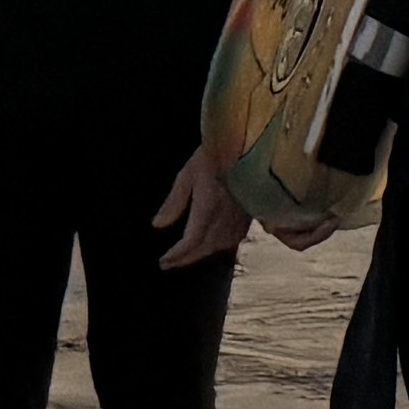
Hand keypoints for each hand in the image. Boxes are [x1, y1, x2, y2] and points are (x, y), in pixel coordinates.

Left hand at [148, 149, 250, 269]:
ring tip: (190, 255)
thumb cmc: (214, 155)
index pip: (191, 240)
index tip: (163, 262)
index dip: (177, 255)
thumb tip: (158, 225)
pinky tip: (216, 243)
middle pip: (206, 247)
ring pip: (222, 244)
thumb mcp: (188, 175)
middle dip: (187, 258)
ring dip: (204, 253)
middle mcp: (226, 217)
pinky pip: (235, 237)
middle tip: (171, 263)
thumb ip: (174, 202)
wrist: (248, 144)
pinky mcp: (250, 212)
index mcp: (208, 208)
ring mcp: (241, 216)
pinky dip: (221, 245)